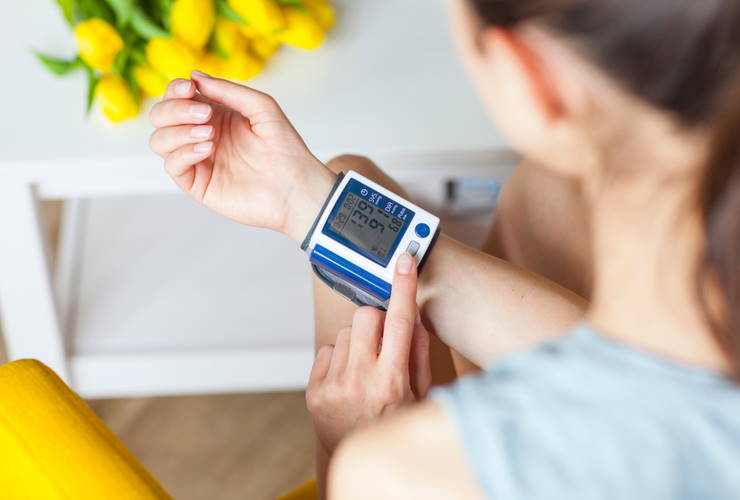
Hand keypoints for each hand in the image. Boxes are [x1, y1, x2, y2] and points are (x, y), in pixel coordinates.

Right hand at [148, 71, 336, 242]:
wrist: (297, 188)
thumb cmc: (285, 149)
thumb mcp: (262, 107)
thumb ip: (229, 91)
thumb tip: (195, 76)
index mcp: (214, 115)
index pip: (177, 97)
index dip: (176, 89)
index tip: (190, 88)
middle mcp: (201, 135)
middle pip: (160, 116)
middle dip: (174, 109)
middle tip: (204, 114)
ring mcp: (198, 160)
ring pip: (159, 140)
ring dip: (178, 131)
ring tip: (210, 133)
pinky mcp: (198, 184)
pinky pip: (172, 165)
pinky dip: (184, 152)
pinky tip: (208, 148)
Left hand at [306, 253, 432, 454]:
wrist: (362, 463)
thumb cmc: (396, 429)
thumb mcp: (421, 398)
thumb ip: (417, 355)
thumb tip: (412, 319)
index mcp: (392, 381)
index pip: (400, 321)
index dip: (403, 287)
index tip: (404, 261)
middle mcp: (360, 381)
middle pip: (366, 316)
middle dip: (377, 322)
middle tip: (384, 344)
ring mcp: (333, 386)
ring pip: (345, 332)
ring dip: (359, 342)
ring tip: (367, 369)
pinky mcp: (314, 391)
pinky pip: (327, 350)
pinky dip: (340, 358)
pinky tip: (350, 379)